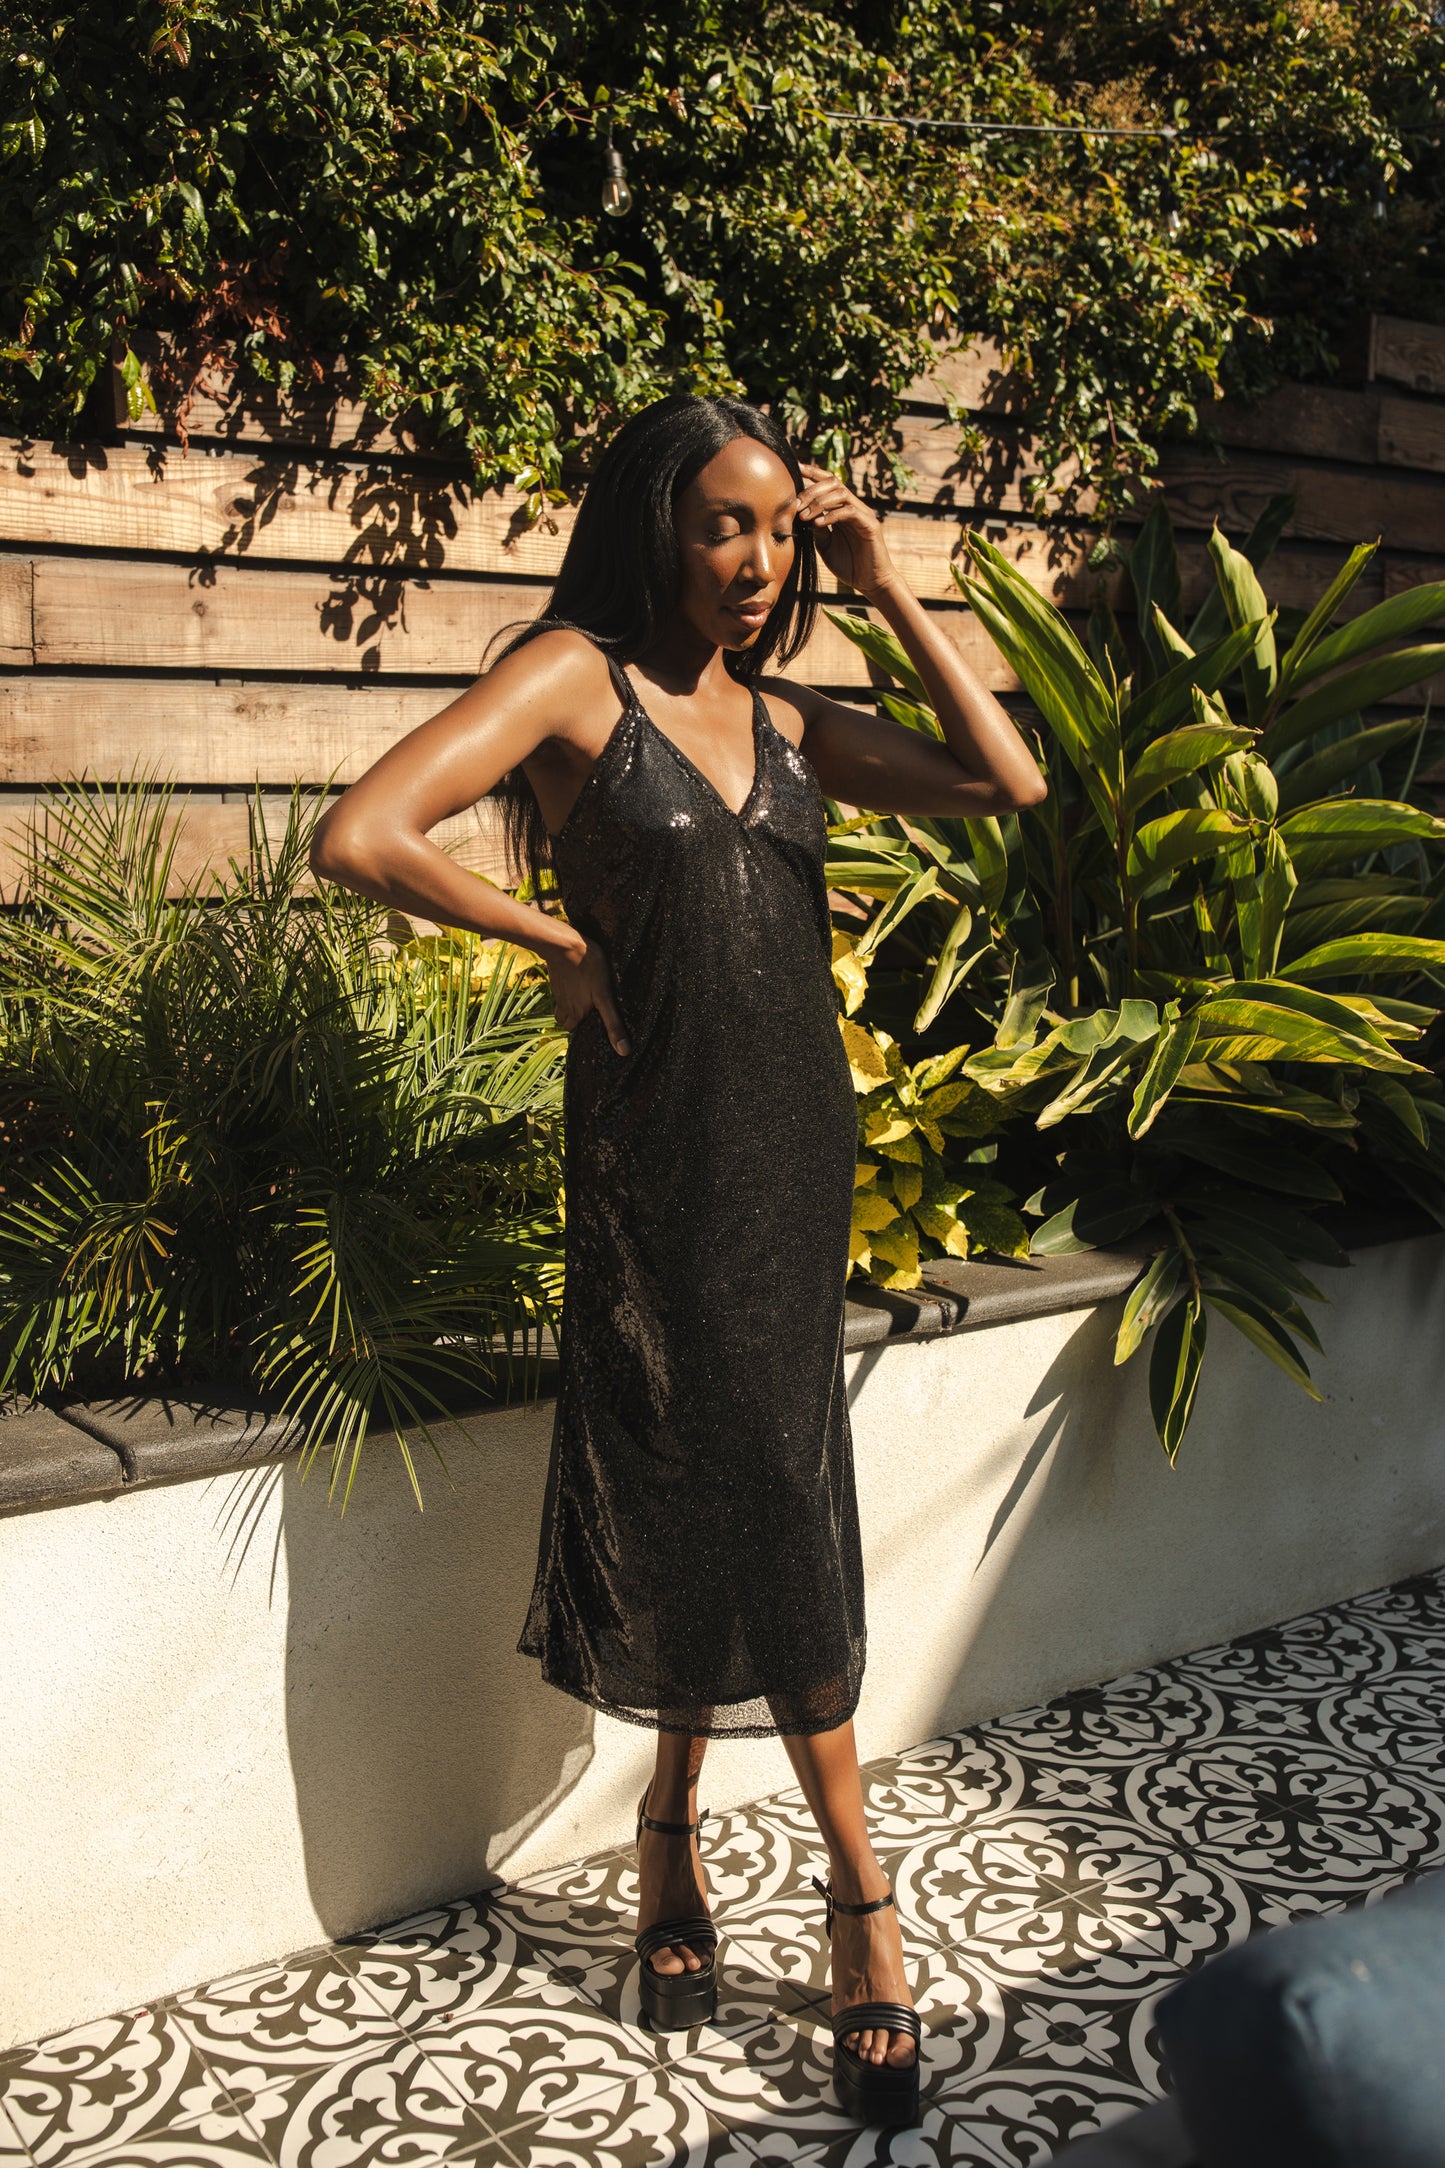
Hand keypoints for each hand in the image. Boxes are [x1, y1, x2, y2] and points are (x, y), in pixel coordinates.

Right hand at [548, 936, 630, 1055]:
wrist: (564, 944)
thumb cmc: (589, 968)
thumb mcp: (605, 997)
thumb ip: (613, 1024)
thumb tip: (624, 1051)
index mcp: (576, 1013)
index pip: (573, 1029)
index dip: (582, 1027)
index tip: (591, 1022)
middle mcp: (564, 1005)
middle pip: (566, 1020)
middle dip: (574, 1018)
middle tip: (589, 1011)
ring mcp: (557, 991)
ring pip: (561, 1005)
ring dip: (569, 1005)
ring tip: (583, 997)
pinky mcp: (555, 978)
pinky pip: (560, 990)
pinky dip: (567, 990)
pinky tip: (578, 981)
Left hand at [795, 463, 896, 598]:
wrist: (870, 583)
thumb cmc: (849, 565)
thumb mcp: (825, 545)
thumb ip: (816, 529)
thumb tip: (802, 514)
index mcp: (843, 509)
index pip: (829, 484)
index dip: (813, 473)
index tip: (795, 469)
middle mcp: (854, 507)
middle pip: (833, 483)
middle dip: (812, 490)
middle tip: (796, 504)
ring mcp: (864, 514)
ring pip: (841, 494)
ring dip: (819, 502)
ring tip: (804, 516)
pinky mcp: (870, 525)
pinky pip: (849, 512)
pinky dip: (832, 515)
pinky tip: (818, 524)